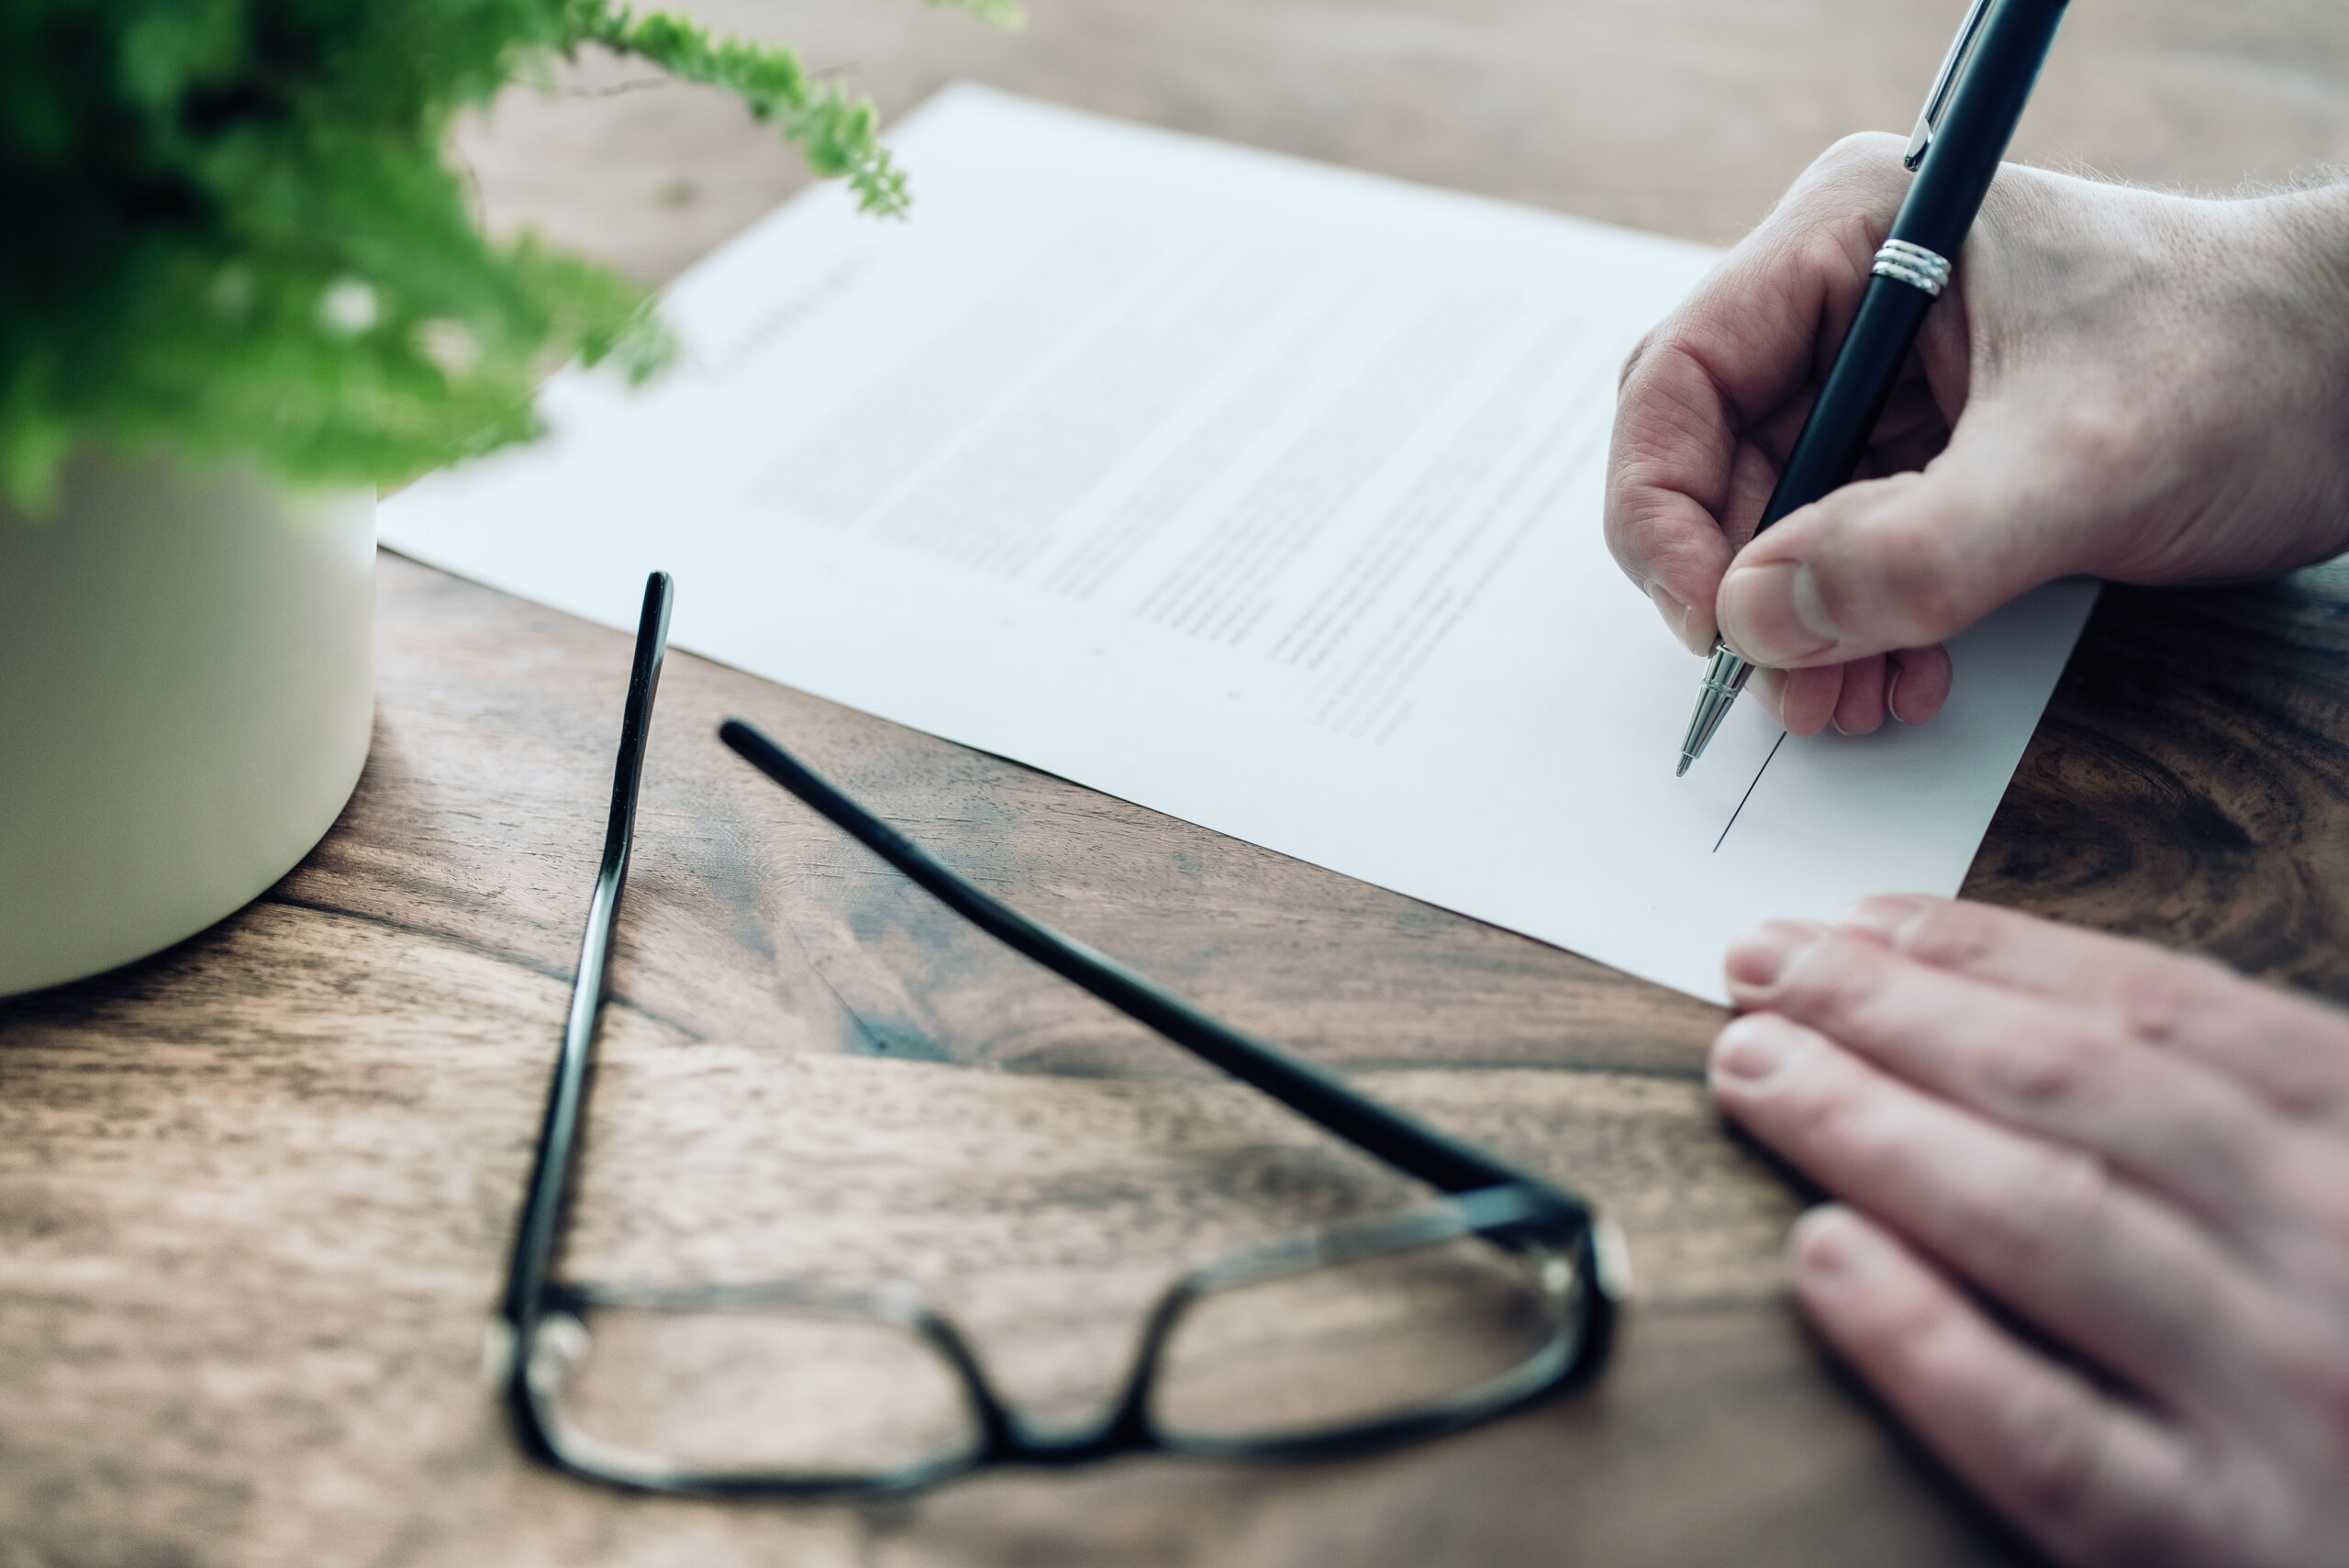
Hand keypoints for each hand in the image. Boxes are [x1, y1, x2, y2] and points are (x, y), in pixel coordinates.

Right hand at [1606, 135, 2348, 736]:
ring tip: (1848, 706)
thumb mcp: (2077, 466)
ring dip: (1795, 632)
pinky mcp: (1920, 455)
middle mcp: (1843, 303)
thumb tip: (1753, 624)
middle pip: (1707, 464)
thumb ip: (1910, 552)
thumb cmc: (2246, 368)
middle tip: (1783, 688)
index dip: (1664, 510)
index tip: (1711, 620)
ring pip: (1767, 526)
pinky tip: (1899, 680)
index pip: (1679, 379)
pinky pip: (1836, 556)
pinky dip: (1850, 632)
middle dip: (1740, 590)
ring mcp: (1879, 383)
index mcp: (1853, 238)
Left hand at [1708, 895, 2348, 1565]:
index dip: (1985, 952)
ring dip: (1872, 1126)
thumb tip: (2016, 1005)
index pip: (2154, 1009)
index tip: (1852, 922)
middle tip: (1756, 968)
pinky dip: (1926, 1337)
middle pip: (2069, 1089)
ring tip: (1753, 1069)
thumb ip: (2244, 1112)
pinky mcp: (2226, 1541)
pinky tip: (1824, 1257)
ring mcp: (2283, 1398)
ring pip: (2040, 1221)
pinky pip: (2047, 1433)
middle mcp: (2332, 1248)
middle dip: (1890, 1012)